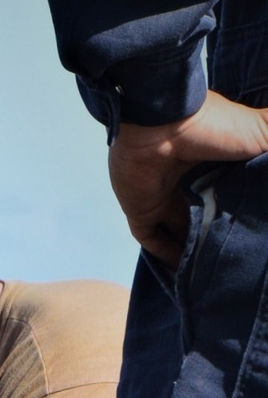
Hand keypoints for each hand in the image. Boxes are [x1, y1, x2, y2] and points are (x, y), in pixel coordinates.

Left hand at [109, 91, 267, 266]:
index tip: (257, 231)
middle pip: (206, 215)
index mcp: (215, 161)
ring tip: (212, 274)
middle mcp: (189, 179)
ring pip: (180, 231)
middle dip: (218, 235)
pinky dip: (165, 256)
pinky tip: (183, 272)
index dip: (243, 209)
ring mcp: (162, 195)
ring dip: (193, 250)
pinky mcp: (141, 209)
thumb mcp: (261, 133)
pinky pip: (152, 240)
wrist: (161, 122)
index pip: (230, 191)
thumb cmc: (212, 126)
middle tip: (236, 258)